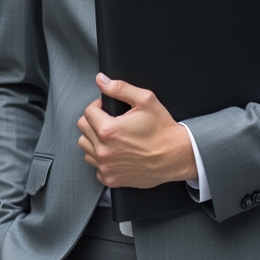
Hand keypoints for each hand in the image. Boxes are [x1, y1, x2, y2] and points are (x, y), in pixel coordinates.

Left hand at [77, 73, 197, 188]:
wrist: (176, 155)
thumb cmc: (162, 130)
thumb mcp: (145, 100)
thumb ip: (120, 88)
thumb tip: (101, 80)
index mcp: (108, 130)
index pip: (88, 112)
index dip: (98, 106)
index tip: (107, 109)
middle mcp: (104, 150)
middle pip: (83, 129)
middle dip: (94, 121)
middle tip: (110, 121)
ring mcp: (106, 167)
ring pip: (85, 148)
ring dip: (94, 140)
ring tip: (111, 137)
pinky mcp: (111, 178)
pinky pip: (95, 166)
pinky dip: (101, 159)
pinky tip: (115, 152)